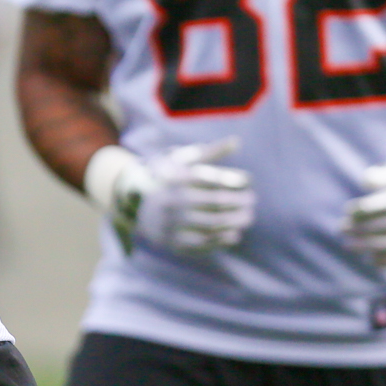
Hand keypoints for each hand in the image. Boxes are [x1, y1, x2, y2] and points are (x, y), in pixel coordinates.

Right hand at [86, 136, 254, 254]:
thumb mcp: (182, 160)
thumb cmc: (168, 177)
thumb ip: (210, 152)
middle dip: (240, 204)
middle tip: (252, 203)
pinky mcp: (170, 240)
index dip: (236, 182)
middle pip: (216, 204)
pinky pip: (201, 243)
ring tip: (247, 218)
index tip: (249, 183)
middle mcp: (173, 201)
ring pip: (211, 225)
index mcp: (177, 178)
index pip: (214, 180)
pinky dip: (220, 241)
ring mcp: (170, 222)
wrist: (133, 202)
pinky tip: (233, 235)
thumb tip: (236, 141)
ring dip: (234, 223)